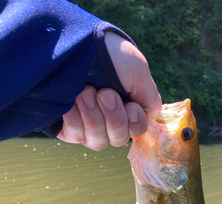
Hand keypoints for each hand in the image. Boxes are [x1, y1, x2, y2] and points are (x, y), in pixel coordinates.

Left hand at [57, 33, 161, 149]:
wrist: (75, 44)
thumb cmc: (109, 54)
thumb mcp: (137, 70)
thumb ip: (149, 96)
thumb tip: (154, 113)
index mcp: (127, 108)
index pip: (136, 131)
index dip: (135, 123)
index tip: (130, 106)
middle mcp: (108, 120)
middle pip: (118, 139)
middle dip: (114, 118)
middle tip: (105, 93)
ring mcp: (87, 126)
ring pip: (98, 141)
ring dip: (94, 117)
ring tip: (86, 92)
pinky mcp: (67, 127)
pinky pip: (76, 135)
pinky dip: (76, 118)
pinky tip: (72, 100)